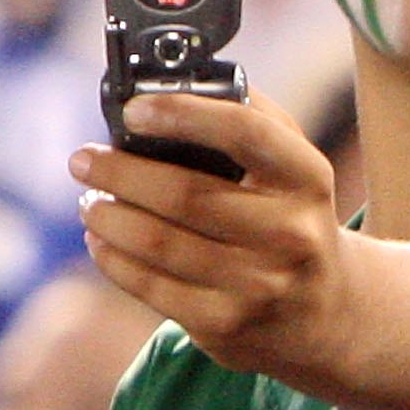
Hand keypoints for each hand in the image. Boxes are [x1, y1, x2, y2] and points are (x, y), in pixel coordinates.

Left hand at [74, 94, 355, 388]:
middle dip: (118, 172)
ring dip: (107, 217)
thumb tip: (175, 85)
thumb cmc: (291, 220)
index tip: (133, 109)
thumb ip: (252, 120)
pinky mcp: (227, 325)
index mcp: (307, 180)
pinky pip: (149, 286)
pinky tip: (102, 241)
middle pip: (184, 194)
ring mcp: (260, 284)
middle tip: (84, 160)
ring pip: (157, 242)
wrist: (325, 313)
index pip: (246, 133)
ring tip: (91, 202)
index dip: (182, 114)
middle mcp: (291, 233)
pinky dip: (112, 258)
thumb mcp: (294, 168)